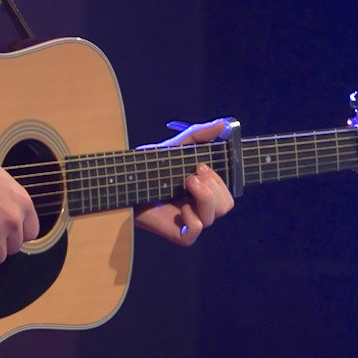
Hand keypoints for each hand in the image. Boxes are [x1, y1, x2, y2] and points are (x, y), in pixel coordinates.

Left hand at [134, 118, 235, 246]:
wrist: (128, 180)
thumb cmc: (152, 166)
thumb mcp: (178, 146)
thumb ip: (200, 135)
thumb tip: (223, 124)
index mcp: (205, 192)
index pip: (228, 194)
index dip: (221, 181)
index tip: (202, 165)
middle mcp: (200, 209)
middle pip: (226, 206)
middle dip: (212, 187)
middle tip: (192, 175)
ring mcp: (191, 222)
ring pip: (213, 217)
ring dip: (203, 197)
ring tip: (185, 184)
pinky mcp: (179, 234)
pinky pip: (196, 230)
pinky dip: (191, 217)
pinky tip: (179, 208)